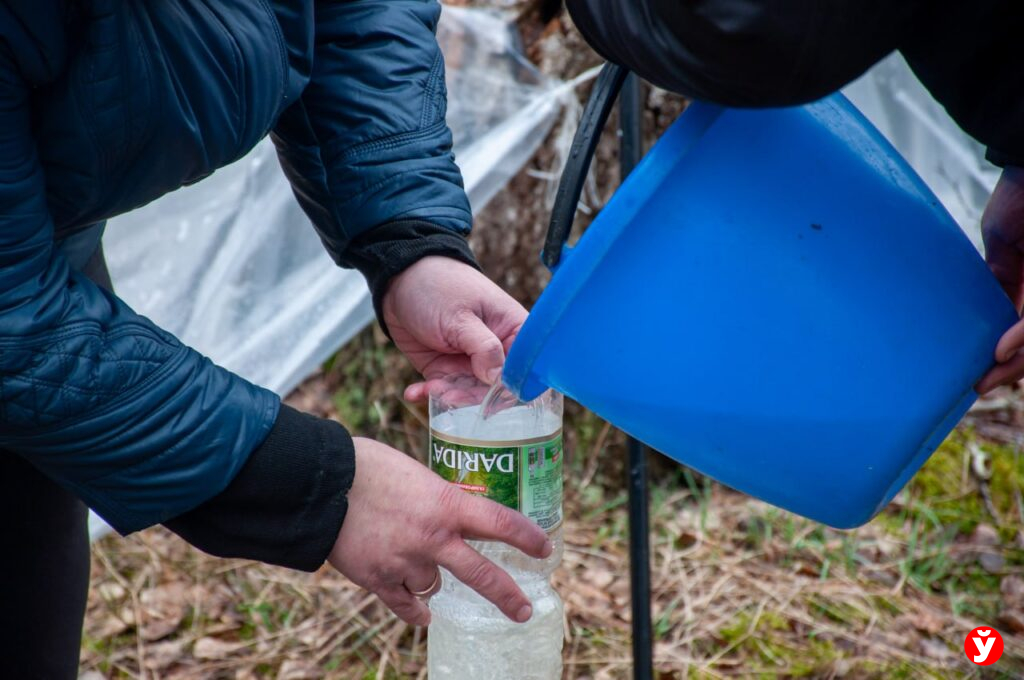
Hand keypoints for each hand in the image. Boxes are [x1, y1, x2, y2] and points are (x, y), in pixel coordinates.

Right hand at [328, 437, 551, 625]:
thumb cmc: (369, 467)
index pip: (501, 523)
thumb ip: (438, 501)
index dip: (528, 538)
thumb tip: (449, 518)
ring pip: (435, 585)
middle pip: (482, 575)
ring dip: (432, 577)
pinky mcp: (379, 579)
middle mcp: (434, 538)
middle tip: (525, 611)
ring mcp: (406, 562)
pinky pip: (406, 606)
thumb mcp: (417, 474)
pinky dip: (415, 611)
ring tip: (417, 559)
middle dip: (508, 596)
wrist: (322, 484)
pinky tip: (423, 615)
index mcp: (447, 504)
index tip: (545, 549)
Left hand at [382, 256, 527, 400]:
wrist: (398, 278)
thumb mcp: (461, 317)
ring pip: (468, 394)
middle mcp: (496, 350)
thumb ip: (484, 349)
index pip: (526, 368)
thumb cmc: (438, 287)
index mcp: (513, 331)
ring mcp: (470, 361)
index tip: (494, 398)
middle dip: (472, 396)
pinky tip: (413, 392)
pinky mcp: (445, 368)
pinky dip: (429, 394)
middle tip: (449, 394)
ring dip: (448, 396)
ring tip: (429, 388)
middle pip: (496, 388)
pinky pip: (443, 389)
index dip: (515, 387)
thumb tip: (500, 381)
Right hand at [977, 167, 1023, 393]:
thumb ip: (1000, 279)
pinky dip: (1022, 335)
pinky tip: (1002, 350)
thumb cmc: (1021, 193)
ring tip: (989, 378)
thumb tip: (995, 322)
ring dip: (1016, 363)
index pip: (1023, 328)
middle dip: (1011, 370)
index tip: (980, 376)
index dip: (1007, 357)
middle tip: (982, 386)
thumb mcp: (1001, 243)